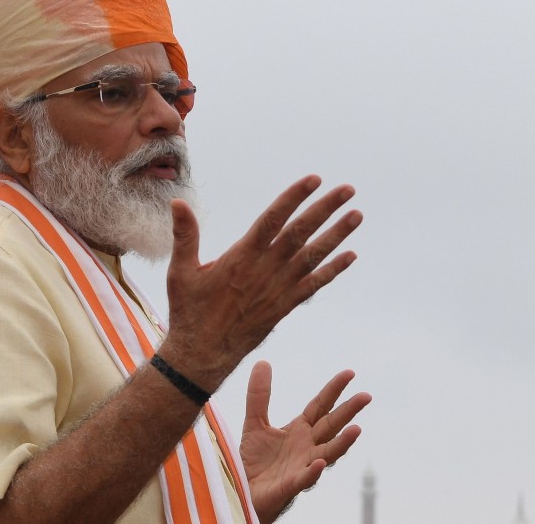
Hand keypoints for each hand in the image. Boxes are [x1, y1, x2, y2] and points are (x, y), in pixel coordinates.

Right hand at [160, 176, 361, 390]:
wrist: (202, 355)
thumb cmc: (189, 310)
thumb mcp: (180, 271)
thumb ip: (185, 235)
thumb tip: (177, 203)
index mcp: (241, 257)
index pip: (273, 220)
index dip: (294, 198)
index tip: (314, 179)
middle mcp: (265, 271)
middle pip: (300, 233)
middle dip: (325, 209)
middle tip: (348, 189)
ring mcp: (278, 290)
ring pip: (313, 257)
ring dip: (336, 235)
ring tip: (357, 215)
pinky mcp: (284, 307)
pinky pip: (314, 285)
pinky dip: (333, 270)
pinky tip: (350, 256)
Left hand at [240, 363, 371, 522]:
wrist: (243, 490)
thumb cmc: (254, 460)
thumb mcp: (254, 422)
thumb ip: (259, 395)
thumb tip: (263, 361)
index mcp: (301, 430)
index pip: (321, 406)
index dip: (334, 390)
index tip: (350, 373)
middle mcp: (307, 447)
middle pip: (331, 426)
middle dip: (348, 411)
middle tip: (366, 396)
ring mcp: (303, 466)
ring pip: (328, 454)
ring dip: (342, 443)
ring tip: (357, 430)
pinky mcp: (291, 485)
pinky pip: (305, 479)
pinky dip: (313, 472)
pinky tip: (318, 464)